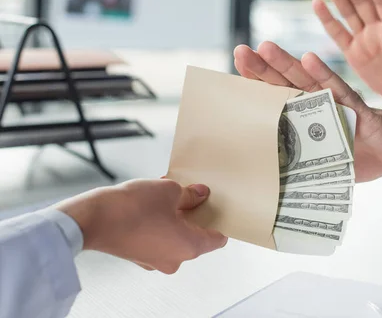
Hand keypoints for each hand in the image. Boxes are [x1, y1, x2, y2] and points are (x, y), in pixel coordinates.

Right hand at [56, 179, 226, 273]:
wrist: (92, 219)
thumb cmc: (131, 209)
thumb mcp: (170, 191)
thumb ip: (190, 194)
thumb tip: (199, 194)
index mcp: (189, 247)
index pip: (217, 239)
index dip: (219, 220)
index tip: (216, 207)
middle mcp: (174, 259)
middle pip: (195, 236)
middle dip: (193, 213)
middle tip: (190, 193)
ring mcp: (155, 260)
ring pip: (174, 235)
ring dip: (174, 215)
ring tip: (167, 192)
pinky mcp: (138, 255)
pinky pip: (157, 237)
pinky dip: (158, 222)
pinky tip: (151, 202)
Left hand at [234, 41, 381, 181]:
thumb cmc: (358, 154)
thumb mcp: (323, 162)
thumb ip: (300, 163)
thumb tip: (268, 179)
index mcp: (308, 114)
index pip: (278, 94)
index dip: (258, 81)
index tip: (237, 66)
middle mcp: (319, 103)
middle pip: (287, 81)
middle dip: (263, 67)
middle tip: (241, 51)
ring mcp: (337, 103)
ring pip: (308, 80)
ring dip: (286, 63)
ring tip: (265, 47)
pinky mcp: (357, 109)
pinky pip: (339, 90)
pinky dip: (324, 75)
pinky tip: (309, 58)